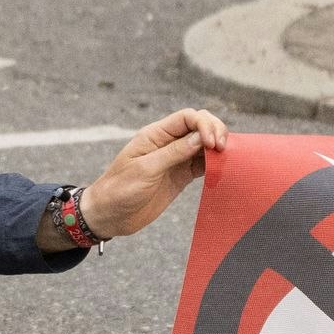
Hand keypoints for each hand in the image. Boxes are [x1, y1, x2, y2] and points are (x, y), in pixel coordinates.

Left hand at [72, 108, 230, 244]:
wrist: (109, 215)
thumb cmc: (119, 190)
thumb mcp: (145, 170)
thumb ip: (173, 153)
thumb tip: (200, 139)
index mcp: (155, 135)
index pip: (187, 117)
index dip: (204, 124)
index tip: (212, 142)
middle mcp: (167, 143)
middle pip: (199, 126)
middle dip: (215, 131)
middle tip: (222, 149)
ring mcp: (176, 159)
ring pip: (204, 144)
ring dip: (217, 148)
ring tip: (225, 159)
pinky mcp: (181, 176)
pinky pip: (202, 164)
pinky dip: (214, 164)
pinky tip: (220, 169)